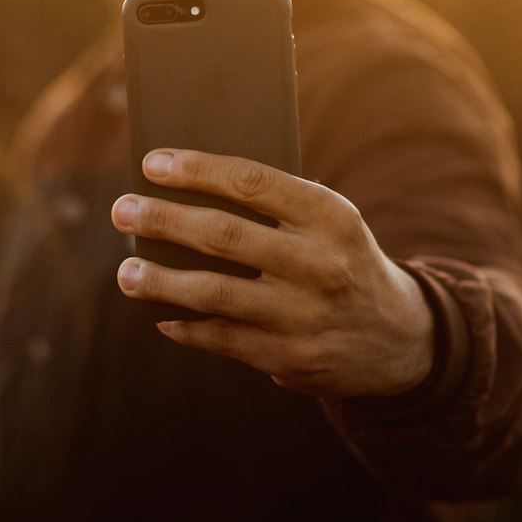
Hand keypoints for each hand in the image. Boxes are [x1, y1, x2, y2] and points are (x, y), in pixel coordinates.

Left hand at [113, 148, 435, 400]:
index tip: (152, 163)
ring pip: (214, 292)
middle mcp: (320, 264)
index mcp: (330, 216)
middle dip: (164, 219)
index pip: (252, 182)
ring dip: (160, 280)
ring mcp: (303, 315)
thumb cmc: (341, 260)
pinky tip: (161, 314)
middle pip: (224, 235)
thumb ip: (274, 205)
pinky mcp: (289, 358)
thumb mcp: (329, 222)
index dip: (197, 170)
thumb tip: (185, 190)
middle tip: (123, 210)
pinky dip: (186, 327)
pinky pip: (221, 338)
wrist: (398, 338)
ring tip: (127, 272)